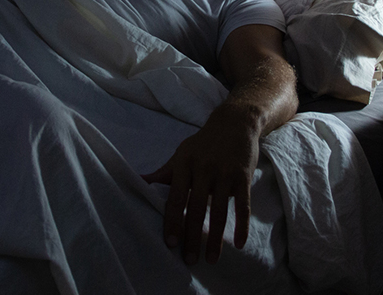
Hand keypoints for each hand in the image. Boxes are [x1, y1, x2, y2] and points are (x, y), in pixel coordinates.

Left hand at [142, 107, 258, 264]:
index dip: (172, 221)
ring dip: (215, 238)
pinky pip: (243, 205)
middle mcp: (204, 169)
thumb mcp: (182, 153)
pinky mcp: (243, 176)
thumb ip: (164, 172)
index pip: (176, 198)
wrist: (235, 122)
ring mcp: (225, 173)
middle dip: (192, 236)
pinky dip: (241, 225)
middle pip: (196, 208)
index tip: (170, 243)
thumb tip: (139, 181)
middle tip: (189, 259)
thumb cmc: (204, 142)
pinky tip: (238, 243)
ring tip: (210, 258)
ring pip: (219, 211)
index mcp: (185, 164)